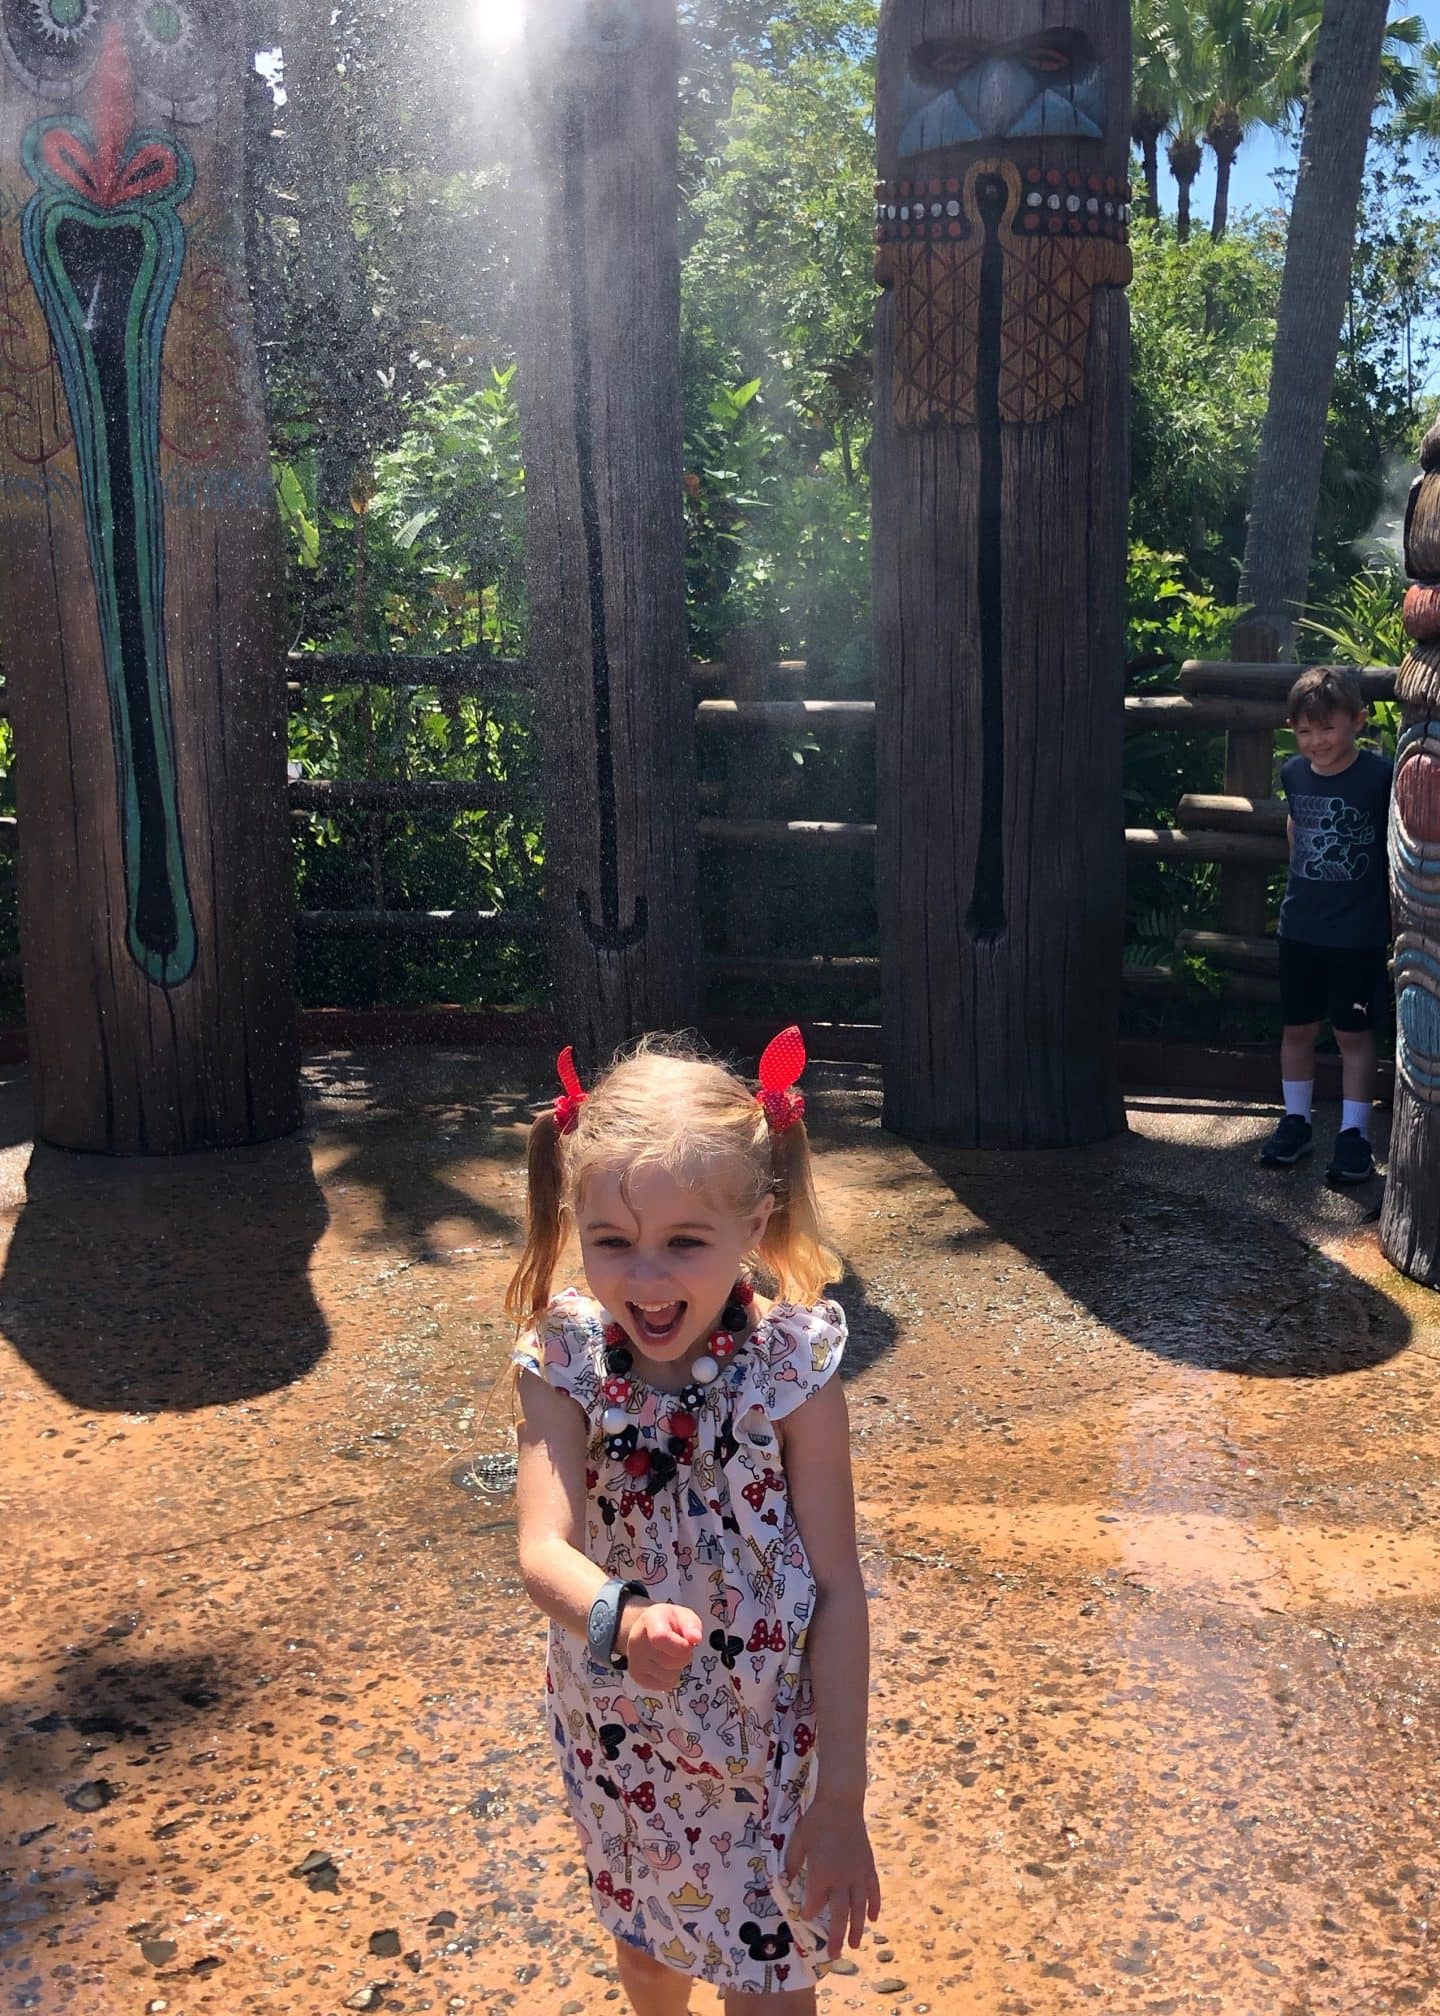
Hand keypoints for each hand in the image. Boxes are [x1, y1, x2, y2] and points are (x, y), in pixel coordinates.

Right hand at [617, 1601, 702, 1689]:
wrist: (646, 1629)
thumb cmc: (668, 1622)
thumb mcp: (683, 1615)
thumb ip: (691, 1625)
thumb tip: (696, 1638)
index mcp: (650, 1620)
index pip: (661, 1638)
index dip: (680, 1646)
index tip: (688, 1643)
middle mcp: (637, 1640)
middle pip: (670, 1661)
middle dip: (683, 1656)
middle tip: (680, 1646)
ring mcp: (635, 1660)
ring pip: (669, 1677)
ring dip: (677, 1668)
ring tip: (670, 1654)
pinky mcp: (637, 1676)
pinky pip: (664, 1685)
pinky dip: (670, 1678)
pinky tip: (664, 1664)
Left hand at [783, 1794, 880, 1959]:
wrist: (841, 1802)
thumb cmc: (816, 1820)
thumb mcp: (797, 1840)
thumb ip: (791, 1863)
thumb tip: (785, 1882)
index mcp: (821, 1873)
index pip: (814, 1902)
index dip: (809, 1912)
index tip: (804, 1917)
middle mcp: (841, 1878)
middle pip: (840, 1914)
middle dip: (836, 1936)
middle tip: (835, 1955)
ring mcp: (857, 1873)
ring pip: (859, 1907)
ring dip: (857, 1927)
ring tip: (855, 1945)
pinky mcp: (868, 1865)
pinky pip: (873, 1890)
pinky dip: (874, 1905)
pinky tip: (874, 1918)